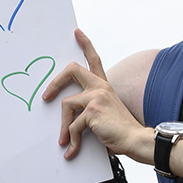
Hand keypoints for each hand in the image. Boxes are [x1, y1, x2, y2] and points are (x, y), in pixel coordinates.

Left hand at [41, 29, 149, 160]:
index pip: (94, 59)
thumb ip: (90, 107)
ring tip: (63, 140)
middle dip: (55, 82)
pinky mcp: (92, 110)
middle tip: (46, 96)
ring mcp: (96, 96)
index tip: (77, 32)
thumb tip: (69, 116)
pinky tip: (72, 150)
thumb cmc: (120, 130)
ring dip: (63, 125)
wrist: (136, 140)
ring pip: (67, 104)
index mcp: (104, 85)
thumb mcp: (105, 112)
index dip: (85, 44)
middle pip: (72, 69)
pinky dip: (71, 140)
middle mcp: (100, 86)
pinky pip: (73, 125)